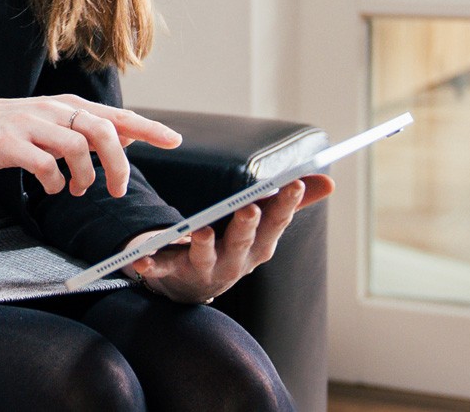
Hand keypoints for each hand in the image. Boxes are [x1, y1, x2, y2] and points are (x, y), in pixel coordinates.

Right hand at [0, 94, 181, 196]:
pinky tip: (52, 188)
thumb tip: (127, 135)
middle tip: (116, 191)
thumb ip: (86, 127)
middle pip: (103, 132)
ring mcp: (32, 125)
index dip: (149, 128)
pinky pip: (44, 165)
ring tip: (77, 190)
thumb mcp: (51, 120)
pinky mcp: (10, 143)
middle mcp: (54, 111)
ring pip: (77, 148)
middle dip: (117, 165)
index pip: (117, 116)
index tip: (175, 141)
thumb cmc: (8, 127)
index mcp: (67, 106)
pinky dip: (55, 183)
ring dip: (84, 176)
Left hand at [125, 175, 333, 302]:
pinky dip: (152, 267)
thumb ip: (292, 204)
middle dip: (247, 226)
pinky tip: (141, 261)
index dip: (286, 205)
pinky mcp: (174, 274)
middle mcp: (236, 262)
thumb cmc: (233, 247)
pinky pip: (162, 271)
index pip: (275, 224)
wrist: (194, 287)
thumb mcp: (263, 228)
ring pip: (207, 257)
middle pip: (243, 242)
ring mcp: (205, 270)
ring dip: (205, 245)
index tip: (294, 183)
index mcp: (259, 247)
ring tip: (201, 231)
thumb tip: (328, 182)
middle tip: (249, 208)